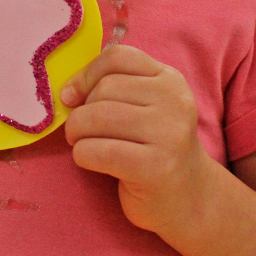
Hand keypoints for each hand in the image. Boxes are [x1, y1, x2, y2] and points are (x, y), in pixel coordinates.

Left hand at [60, 45, 212, 235]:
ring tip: (82, 144)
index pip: (117, 57)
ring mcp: (168, 134)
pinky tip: (92, 161)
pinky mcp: (155, 167)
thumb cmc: (152, 148)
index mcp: (169, 80)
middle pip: (104, 88)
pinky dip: (82, 155)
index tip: (71, 96)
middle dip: (80, 111)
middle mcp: (174, 102)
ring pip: (96, 117)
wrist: (189, 198)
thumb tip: (66, 92)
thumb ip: (111, 89)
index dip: (85, 74)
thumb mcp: (142, 108)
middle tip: (80, 131)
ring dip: (76, 133)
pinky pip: (96, 150)